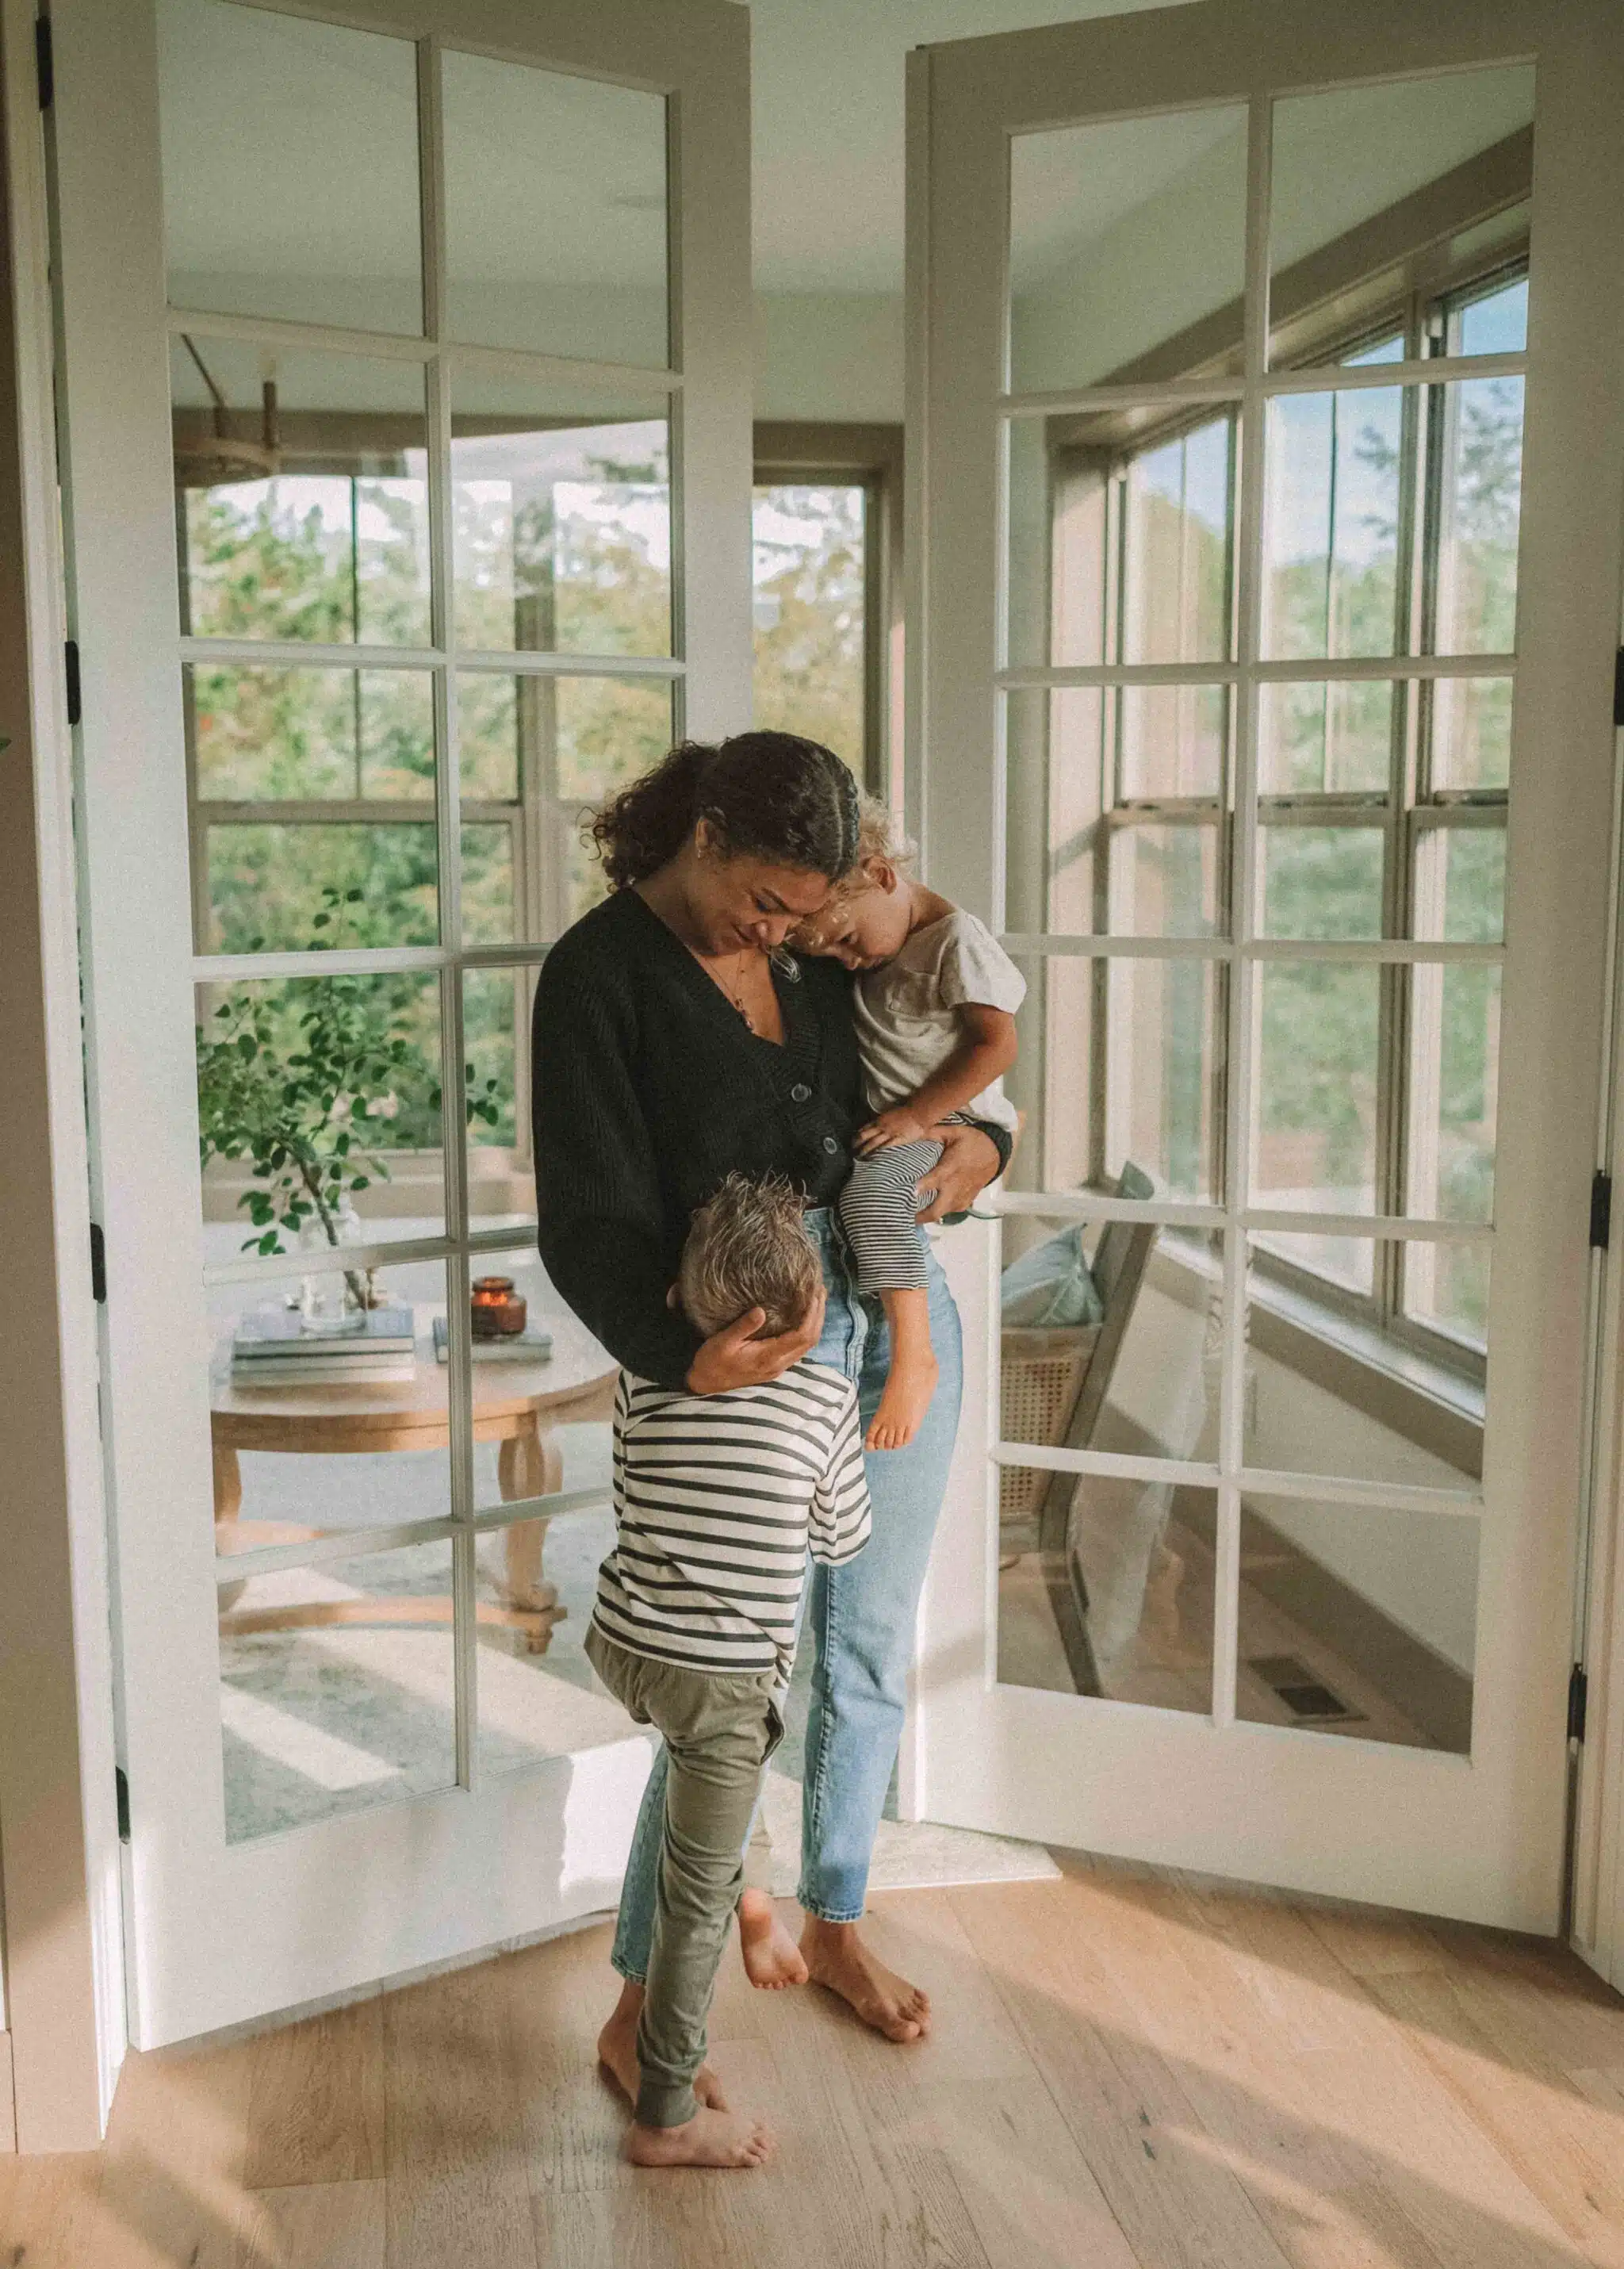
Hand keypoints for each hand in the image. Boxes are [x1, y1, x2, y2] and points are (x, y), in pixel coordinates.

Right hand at [686, 1286, 825, 1393]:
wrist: (706, 1384)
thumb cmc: (712, 1362)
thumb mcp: (722, 1342)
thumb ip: (742, 1327)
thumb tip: (760, 1310)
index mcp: (768, 1357)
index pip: (801, 1336)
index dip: (812, 1314)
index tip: (813, 1294)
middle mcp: (779, 1364)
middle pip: (811, 1340)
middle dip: (819, 1315)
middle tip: (820, 1290)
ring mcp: (779, 1366)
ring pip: (807, 1345)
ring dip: (815, 1322)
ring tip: (816, 1299)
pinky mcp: (775, 1365)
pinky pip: (799, 1346)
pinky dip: (806, 1329)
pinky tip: (803, 1316)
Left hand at [853, 1105, 929, 1155]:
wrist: (918, 1113)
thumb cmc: (907, 1112)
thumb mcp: (892, 1114)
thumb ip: (884, 1120)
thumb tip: (878, 1125)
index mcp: (880, 1119)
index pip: (865, 1127)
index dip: (858, 1134)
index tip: (853, 1139)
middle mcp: (882, 1126)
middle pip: (865, 1135)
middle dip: (857, 1143)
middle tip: (851, 1149)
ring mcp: (889, 1133)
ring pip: (872, 1143)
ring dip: (865, 1150)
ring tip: (859, 1156)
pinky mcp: (897, 1139)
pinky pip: (885, 1146)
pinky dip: (878, 1152)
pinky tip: (873, 1157)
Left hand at [914, 1123, 999, 1223]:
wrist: (995, 1154)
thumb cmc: (972, 1142)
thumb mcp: (954, 1132)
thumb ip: (932, 1133)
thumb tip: (910, 1132)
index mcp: (951, 1168)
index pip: (934, 1181)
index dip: (921, 1188)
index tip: (907, 1192)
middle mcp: (955, 1187)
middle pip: (935, 1211)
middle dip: (918, 1216)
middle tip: (901, 1212)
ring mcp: (960, 1198)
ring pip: (940, 1214)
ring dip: (925, 1215)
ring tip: (908, 1210)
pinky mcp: (964, 1203)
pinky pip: (947, 1212)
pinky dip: (936, 1211)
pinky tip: (925, 1206)